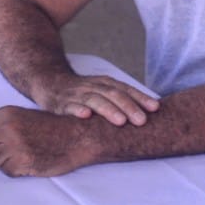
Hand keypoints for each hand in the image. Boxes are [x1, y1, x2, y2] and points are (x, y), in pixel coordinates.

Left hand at [0, 106, 85, 177]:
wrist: (76, 137)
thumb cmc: (50, 126)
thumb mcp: (22, 115)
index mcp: (6, 114)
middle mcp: (8, 129)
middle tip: (11, 150)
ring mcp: (14, 146)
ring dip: (2, 161)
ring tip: (18, 156)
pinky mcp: (23, 162)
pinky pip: (5, 170)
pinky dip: (13, 170)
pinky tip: (24, 163)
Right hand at [29, 72, 158, 125]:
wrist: (48, 82)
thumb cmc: (81, 92)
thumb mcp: (101, 91)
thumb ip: (121, 100)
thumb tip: (150, 114)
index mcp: (105, 84)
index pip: (125, 89)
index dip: (140, 98)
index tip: (156, 108)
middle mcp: (92, 87)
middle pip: (113, 95)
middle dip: (128, 107)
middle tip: (142, 120)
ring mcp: (76, 95)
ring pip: (94, 100)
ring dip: (108, 110)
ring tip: (121, 121)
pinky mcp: (61, 104)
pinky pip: (69, 107)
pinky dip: (77, 110)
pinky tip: (85, 116)